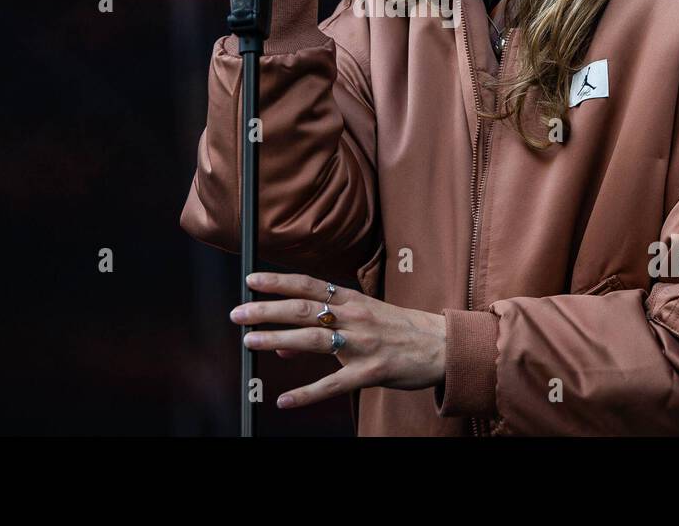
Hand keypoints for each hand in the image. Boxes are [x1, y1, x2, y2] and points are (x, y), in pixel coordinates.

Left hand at [231, 271, 446, 409]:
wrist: (441, 346)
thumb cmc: (399, 331)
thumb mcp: (362, 320)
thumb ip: (324, 329)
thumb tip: (283, 342)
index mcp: (352, 300)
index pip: (309, 285)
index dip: (278, 281)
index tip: (251, 279)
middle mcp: (354, 317)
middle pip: (304, 309)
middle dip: (267, 310)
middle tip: (238, 313)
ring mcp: (362, 344)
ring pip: (313, 339)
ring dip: (277, 339)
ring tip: (249, 342)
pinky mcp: (371, 372)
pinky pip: (333, 384)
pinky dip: (307, 393)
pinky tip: (285, 400)